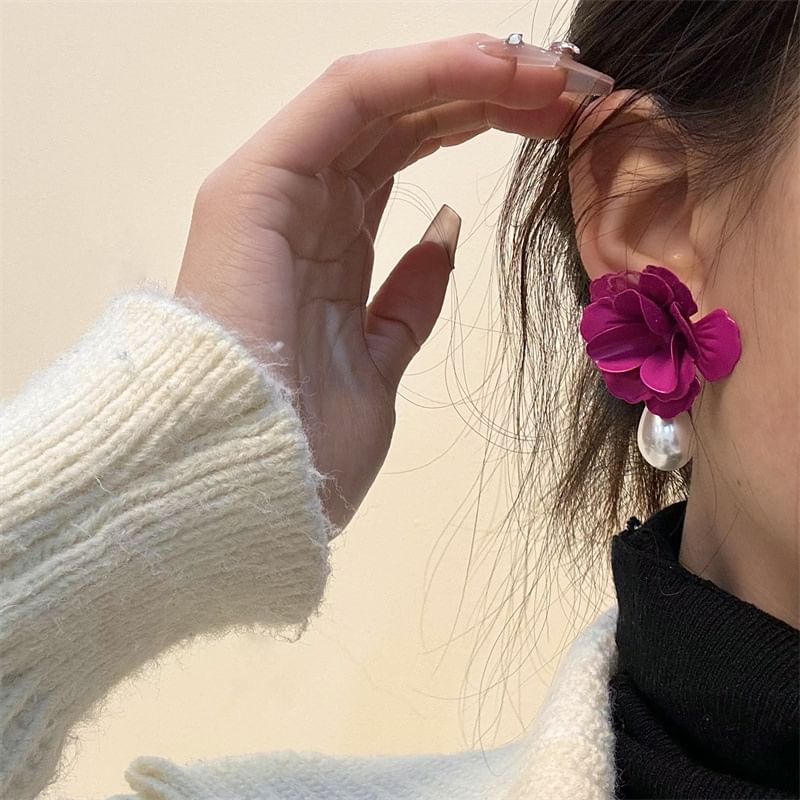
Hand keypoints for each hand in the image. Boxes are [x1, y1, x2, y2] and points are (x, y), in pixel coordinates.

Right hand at [175, 32, 580, 532]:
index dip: (480, 125)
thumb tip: (445, 233)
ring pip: (379, 98)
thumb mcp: (380, 362)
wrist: (250, 489)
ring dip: (466, 74)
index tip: (559, 126)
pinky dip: (420, 73)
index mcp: (329, 247)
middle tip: (569, 87)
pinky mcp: (258, 183)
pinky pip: (346, 99)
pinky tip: (492, 67)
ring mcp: (276, 190)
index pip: (405, 156)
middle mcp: (303, 207)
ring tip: (546, 72)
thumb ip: (407, 298)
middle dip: (485, 93)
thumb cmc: (308, 445)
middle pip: (400, 121)